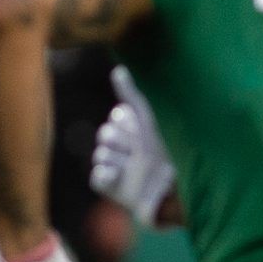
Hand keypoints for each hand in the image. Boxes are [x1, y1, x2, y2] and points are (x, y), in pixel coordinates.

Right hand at [90, 67, 174, 225]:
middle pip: (105, 134)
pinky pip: (96, 175)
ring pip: (100, 155)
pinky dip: (108, 177)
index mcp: (130, 130)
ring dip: (119, 161)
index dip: (130, 125)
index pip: (117, 117)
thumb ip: (130, 96)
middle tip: (139, 155)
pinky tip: (121, 181)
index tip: (144, 134)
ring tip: (133, 171)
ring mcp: (112, 166)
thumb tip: (118, 69)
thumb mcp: (145, 123)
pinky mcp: (106, 184)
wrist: (165, 193)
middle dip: (123, 143)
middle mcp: (120, 147)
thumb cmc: (160, 156)